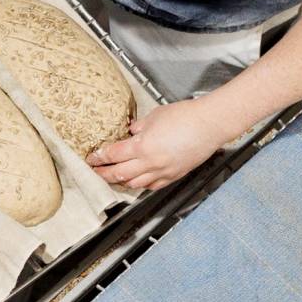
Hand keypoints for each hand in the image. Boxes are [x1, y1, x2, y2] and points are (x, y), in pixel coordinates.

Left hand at [88, 97, 231, 192]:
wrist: (209, 125)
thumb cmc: (185, 116)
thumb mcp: (155, 116)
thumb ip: (139, 126)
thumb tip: (130, 131)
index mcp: (142, 146)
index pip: (113, 155)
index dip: (100, 158)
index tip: (92, 158)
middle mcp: (150, 163)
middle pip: (119, 174)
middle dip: (104, 174)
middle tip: (95, 172)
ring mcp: (163, 172)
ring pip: (135, 184)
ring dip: (121, 182)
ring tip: (113, 178)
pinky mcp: (174, 176)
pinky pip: (153, 186)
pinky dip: (141, 185)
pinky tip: (137, 181)